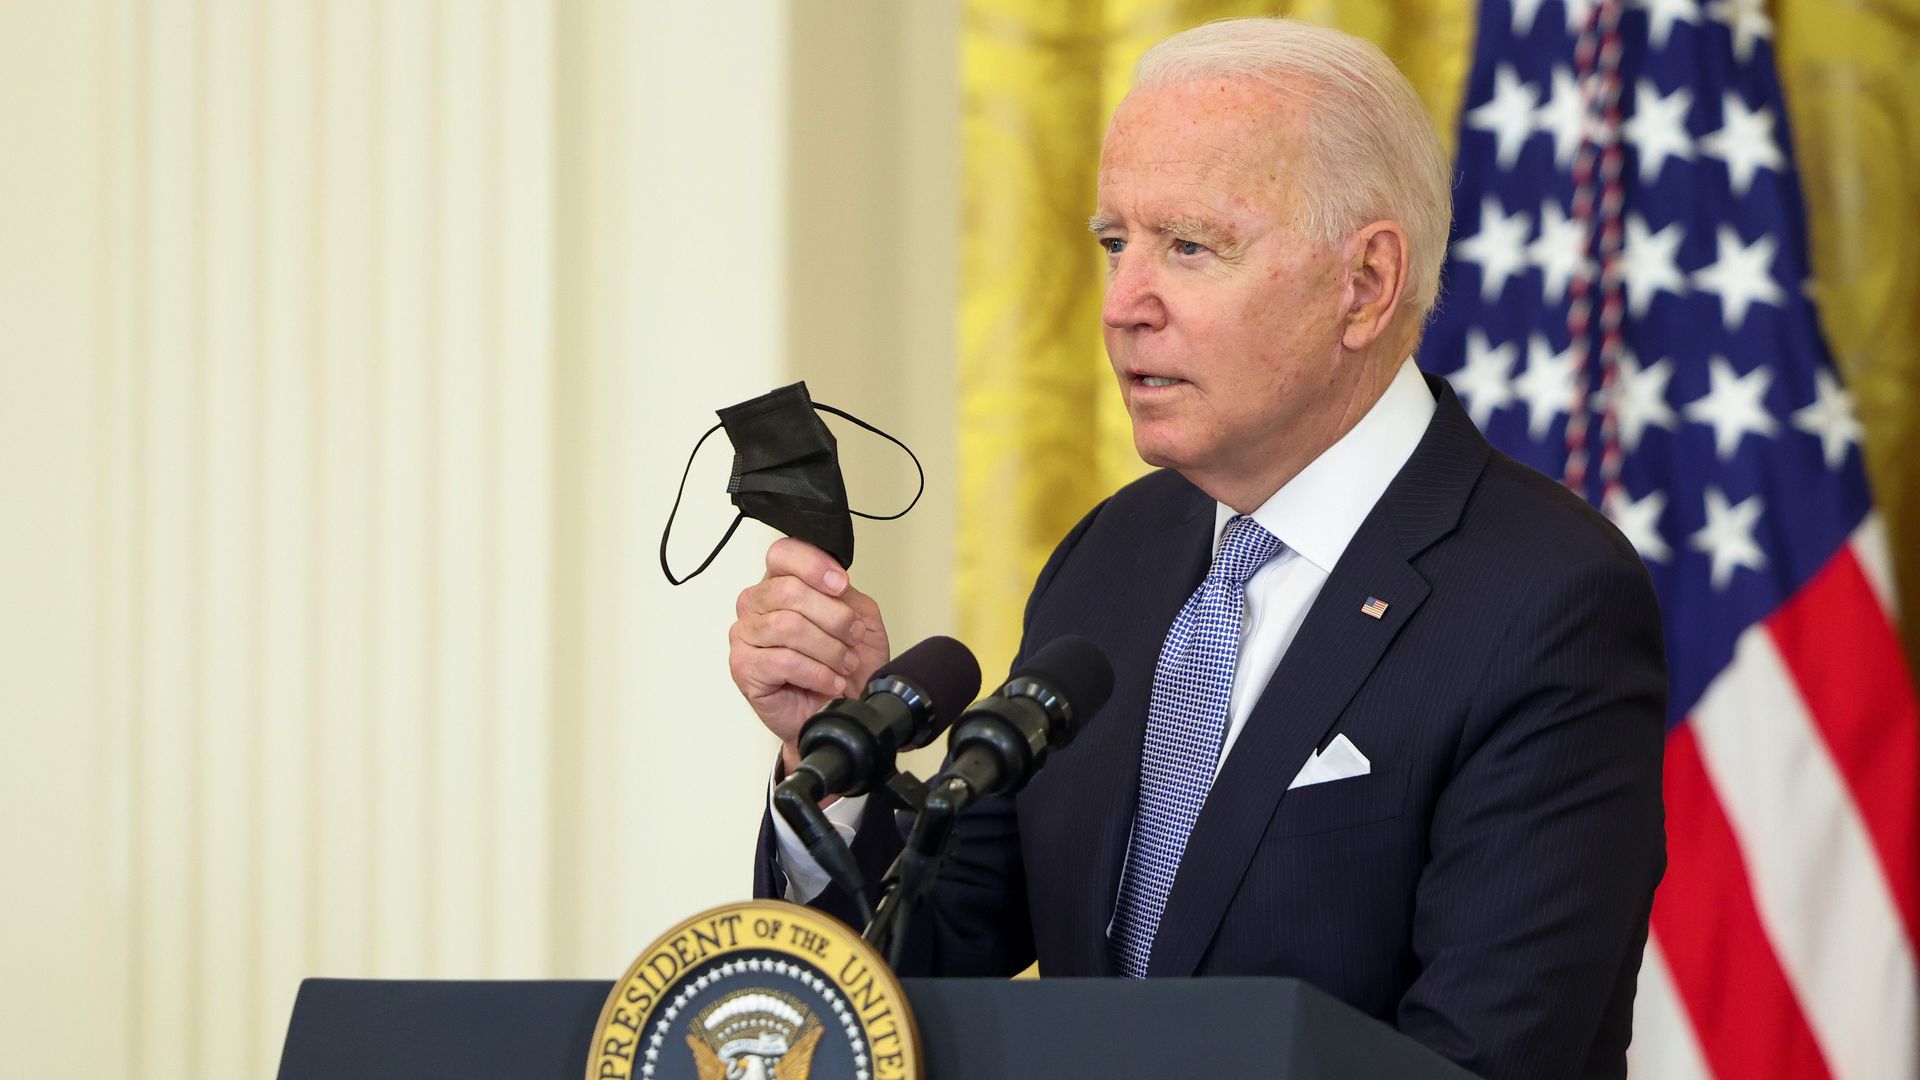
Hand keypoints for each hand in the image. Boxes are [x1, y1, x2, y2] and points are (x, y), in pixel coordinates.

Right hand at [729, 538, 890, 770]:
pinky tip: (831, 682)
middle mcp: (757, 604)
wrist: (843, 711)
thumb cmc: (846, 667)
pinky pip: (783, 660)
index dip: (814, 565)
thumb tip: (834, 582)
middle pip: (789, 591)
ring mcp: (745, 635)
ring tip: (845, 664)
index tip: (842, 585)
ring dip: (828, 648)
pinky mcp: (744, 667)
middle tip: (853, 638)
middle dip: (833, 617)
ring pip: (788, 626)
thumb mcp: (860, 619)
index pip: (783, 554)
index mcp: (781, 583)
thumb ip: (845, 594)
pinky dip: (817, 672)